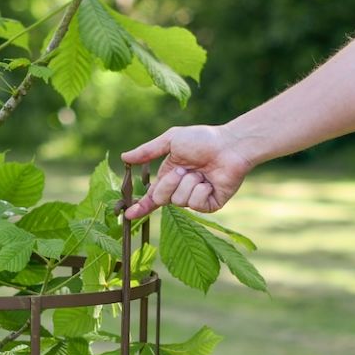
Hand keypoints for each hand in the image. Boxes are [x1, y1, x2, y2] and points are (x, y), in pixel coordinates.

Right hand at [121, 124, 254, 219]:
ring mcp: (195, 199)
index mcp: (169, 178)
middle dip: (169, 183)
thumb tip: (124, 156)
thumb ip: (148, 151)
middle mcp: (180, 190)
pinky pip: (195, 204)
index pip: (152, 197)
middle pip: (162, 199)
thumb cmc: (203, 139)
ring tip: (201, 173)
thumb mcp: (171, 140)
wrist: (230, 145)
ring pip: (179, 201)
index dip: (140, 206)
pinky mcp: (209, 205)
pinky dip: (201, 190)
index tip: (128, 215)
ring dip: (189, 183)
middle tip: (183, 170)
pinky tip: (209, 182)